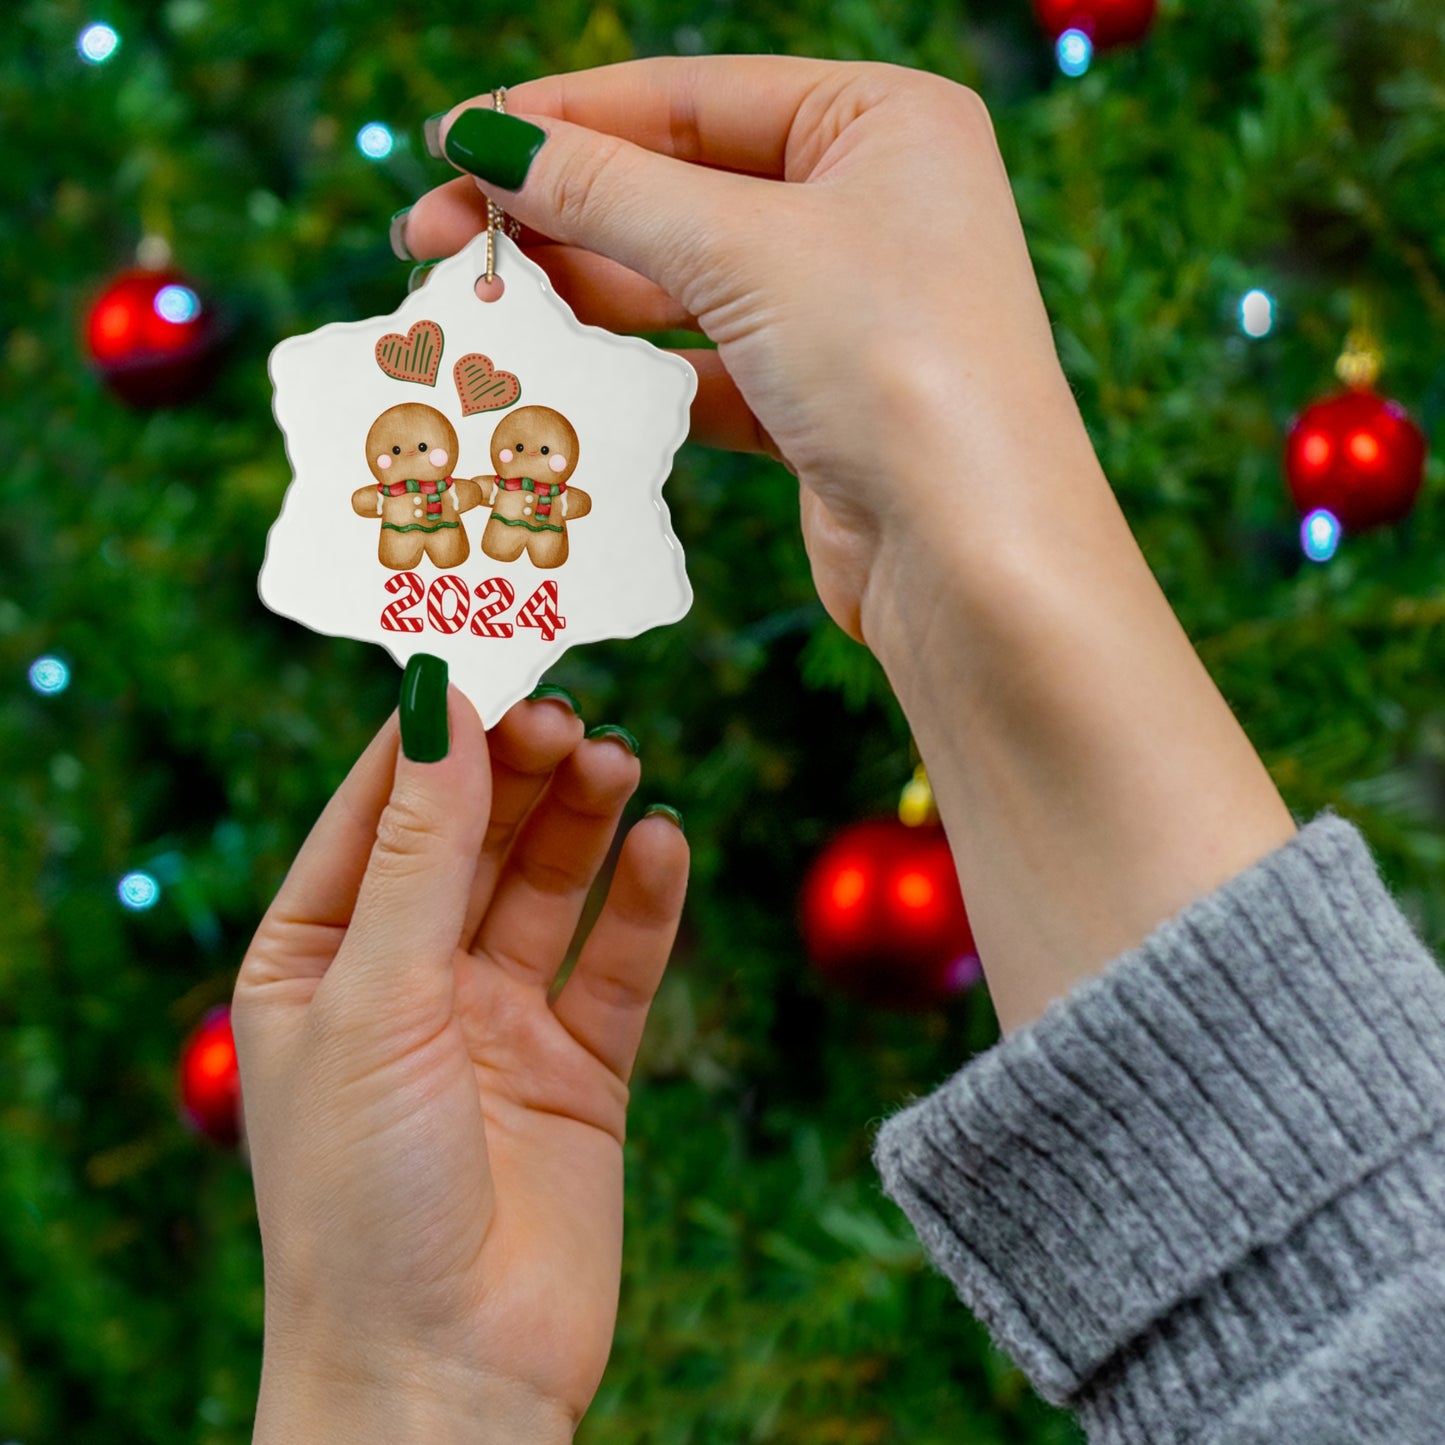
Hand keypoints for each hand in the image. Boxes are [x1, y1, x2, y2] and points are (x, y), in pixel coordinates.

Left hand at [232, 687, 687, 1440]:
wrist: (445, 1377)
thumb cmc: (362, 1197)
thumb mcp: (377, 999)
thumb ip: (420, 851)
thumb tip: (441, 704)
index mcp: (319, 958)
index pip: (378, 810)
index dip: (433, 733)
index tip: (490, 654)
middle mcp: (408, 979)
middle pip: (473, 837)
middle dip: (519, 770)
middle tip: (570, 711)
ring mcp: (498, 1022)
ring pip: (549, 886)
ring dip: (583, 820)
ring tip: (619, 760)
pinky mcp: (580, 1067)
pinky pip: (617, 962)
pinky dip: (644, 902)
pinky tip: (664, 844)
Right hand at [403, 57, 1094, 642]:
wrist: (973, 559)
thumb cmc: (894, 365)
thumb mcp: (743, 249)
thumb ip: (608, 190)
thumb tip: (487, 141)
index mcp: (882, 122)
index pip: (690, 97)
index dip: (563, 118)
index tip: (452, 142)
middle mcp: (870, 206)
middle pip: (677, 189)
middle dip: (554, 214)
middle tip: (430, 239)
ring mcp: (846, 309)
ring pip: (683, 284)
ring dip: (580, 296)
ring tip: (474, 307)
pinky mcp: (819, 403)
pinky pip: (704, 366)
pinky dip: (633, 373)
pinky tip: (555, 377)